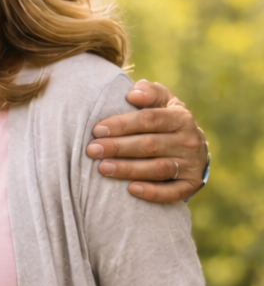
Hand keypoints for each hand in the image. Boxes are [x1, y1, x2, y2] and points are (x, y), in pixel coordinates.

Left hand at [86, 80, 208, 202]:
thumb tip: (133, 93)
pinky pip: (173, 192)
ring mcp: (192, 165)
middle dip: (118, 147)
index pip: (149, 119)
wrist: (191, 148)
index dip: (122, 124)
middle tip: (92, 150)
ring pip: (158, 169)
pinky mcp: (191, 185)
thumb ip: (150, 93)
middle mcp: (190, 141)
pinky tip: (131, 190)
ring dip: (128, 169)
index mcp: (181, 118)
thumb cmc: (165, 121)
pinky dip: (153, 192)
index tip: (97, 130)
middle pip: (150, 144)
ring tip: (102, 168)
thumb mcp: (162, 102)